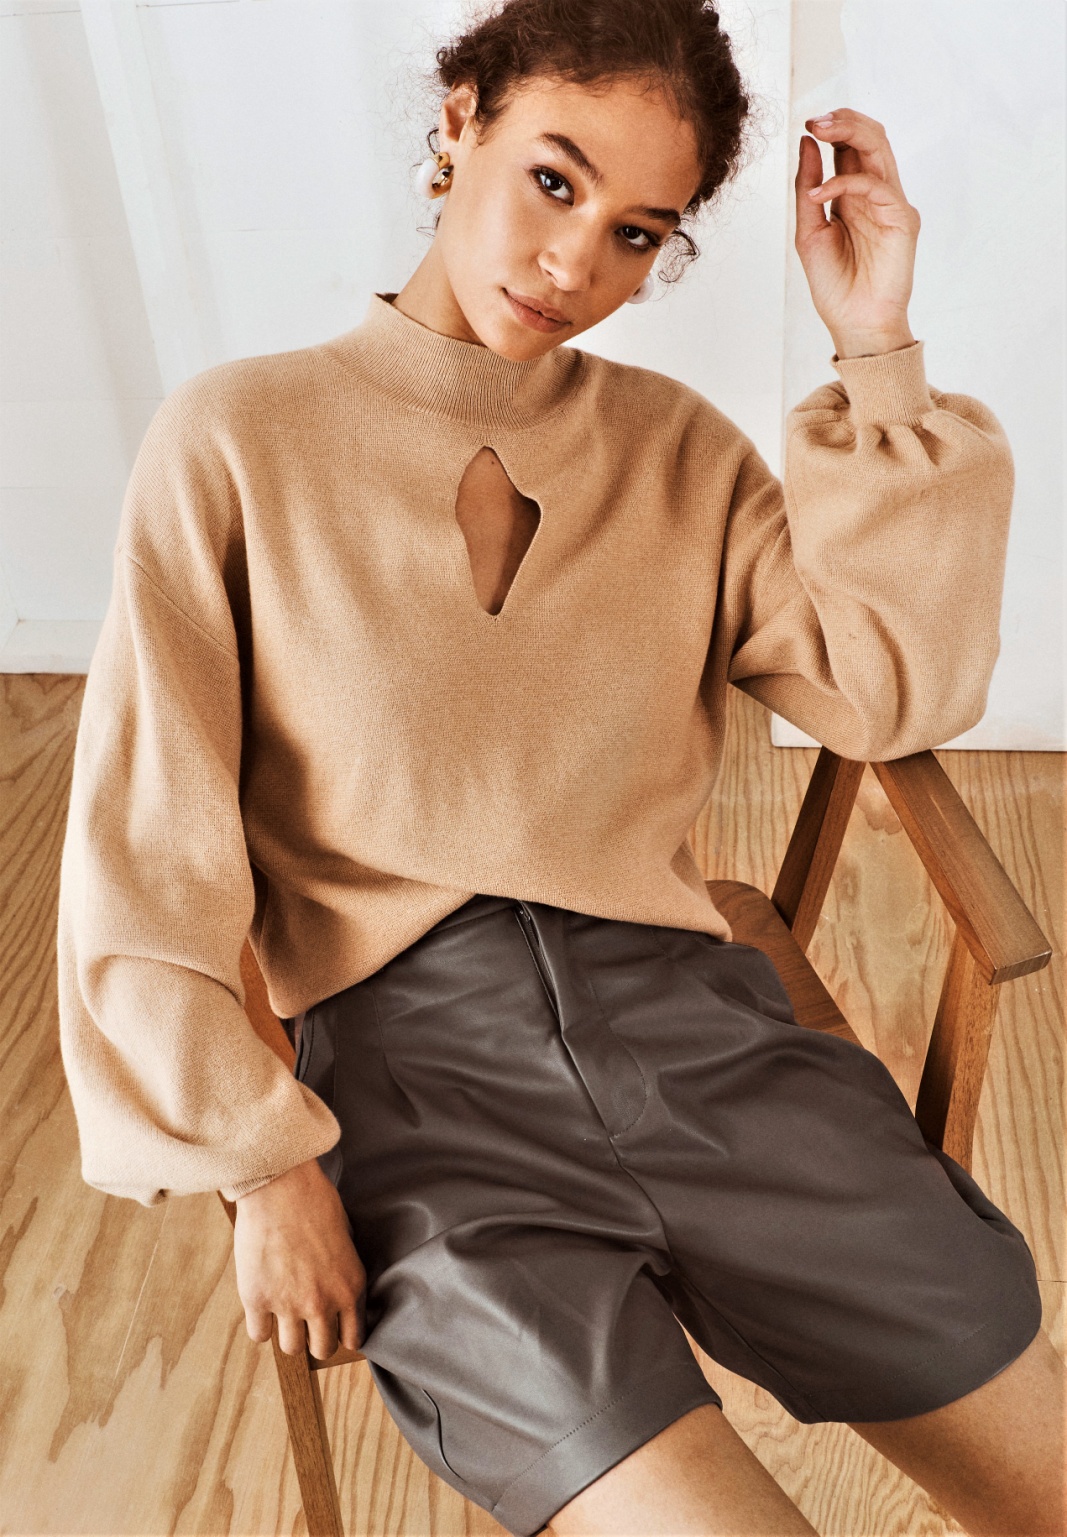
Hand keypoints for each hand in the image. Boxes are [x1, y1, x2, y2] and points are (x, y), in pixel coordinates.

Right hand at [233, 1156, 365, 1358]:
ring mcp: (289, 1305)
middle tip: (307, 1322)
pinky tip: (263, 1307)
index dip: (343, 1335)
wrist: (281, 1186)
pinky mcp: (258, 1300)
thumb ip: (343, 1268)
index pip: (353, 1337)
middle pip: (322, 1350)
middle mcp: (323, 1303)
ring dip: (288, 1334)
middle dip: (315, 1338)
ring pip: (292, 1349)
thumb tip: (337, 1284)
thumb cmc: (315, 1201)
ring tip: (284, 1314)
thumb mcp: (346, 1236)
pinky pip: (259, 1335)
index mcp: (350, 1287)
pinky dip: (261, 1325)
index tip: (335, 1329)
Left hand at [795, 108, 919, 357]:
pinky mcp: (903, 220)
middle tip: (815, 120)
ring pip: (880, 150)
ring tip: (819, 131)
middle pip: (870, 138)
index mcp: (855, 195)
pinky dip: (846, 184)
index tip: (807, 123)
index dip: (833, 128)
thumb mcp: (809, 231)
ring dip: (851, 133)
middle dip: (843, 121)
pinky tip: (820, 195)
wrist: (853, 323)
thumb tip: (806, 143)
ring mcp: (892, 204)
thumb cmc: (834, 284)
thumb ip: (807, 187)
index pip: (850, 146)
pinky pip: (878, 186)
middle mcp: (876, 193)